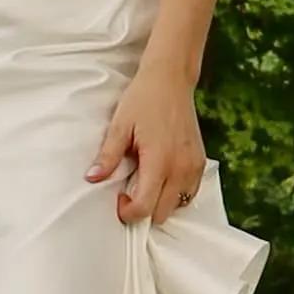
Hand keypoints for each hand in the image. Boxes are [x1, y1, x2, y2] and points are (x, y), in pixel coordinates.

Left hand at [85, 57, 206, 225]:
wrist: (171, 79)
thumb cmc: (144, 99)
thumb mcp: (120, 125)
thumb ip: (108, 156)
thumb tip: (92, 178)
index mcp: (160, 161)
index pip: (145, 207)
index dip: (128, 211)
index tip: (119, 198)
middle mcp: (181, 168)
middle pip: (161, 213)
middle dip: (143, 209)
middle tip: (129, 189)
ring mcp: (194, 167)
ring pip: (177, 206)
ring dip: (160, 202)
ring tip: (146, 181)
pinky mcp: (200, 162)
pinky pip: (189, 193)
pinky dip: (174, 193)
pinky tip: (161, 177)